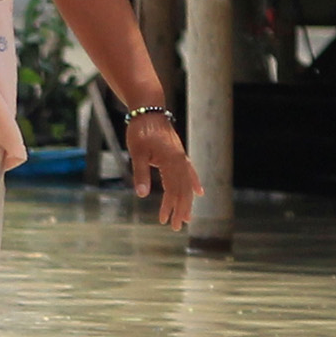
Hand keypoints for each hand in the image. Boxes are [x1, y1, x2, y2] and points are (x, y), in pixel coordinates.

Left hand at [124, 115, 199, 229]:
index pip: (173, 190)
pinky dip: (194, 183)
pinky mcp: (178, 154)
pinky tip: (199, 192)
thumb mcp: (137, 153)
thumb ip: (141, 174)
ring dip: (186, 201)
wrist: (149, 109)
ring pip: (186, 183)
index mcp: (171, 162)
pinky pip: (189, 172)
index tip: (166, 222)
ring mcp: (181, 157)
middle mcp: (180, 161)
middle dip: (180, 209)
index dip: (171, 207)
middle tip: (176, 227)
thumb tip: (142, 195)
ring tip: (187, 217)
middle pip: (183, 190)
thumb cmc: (140, 131)